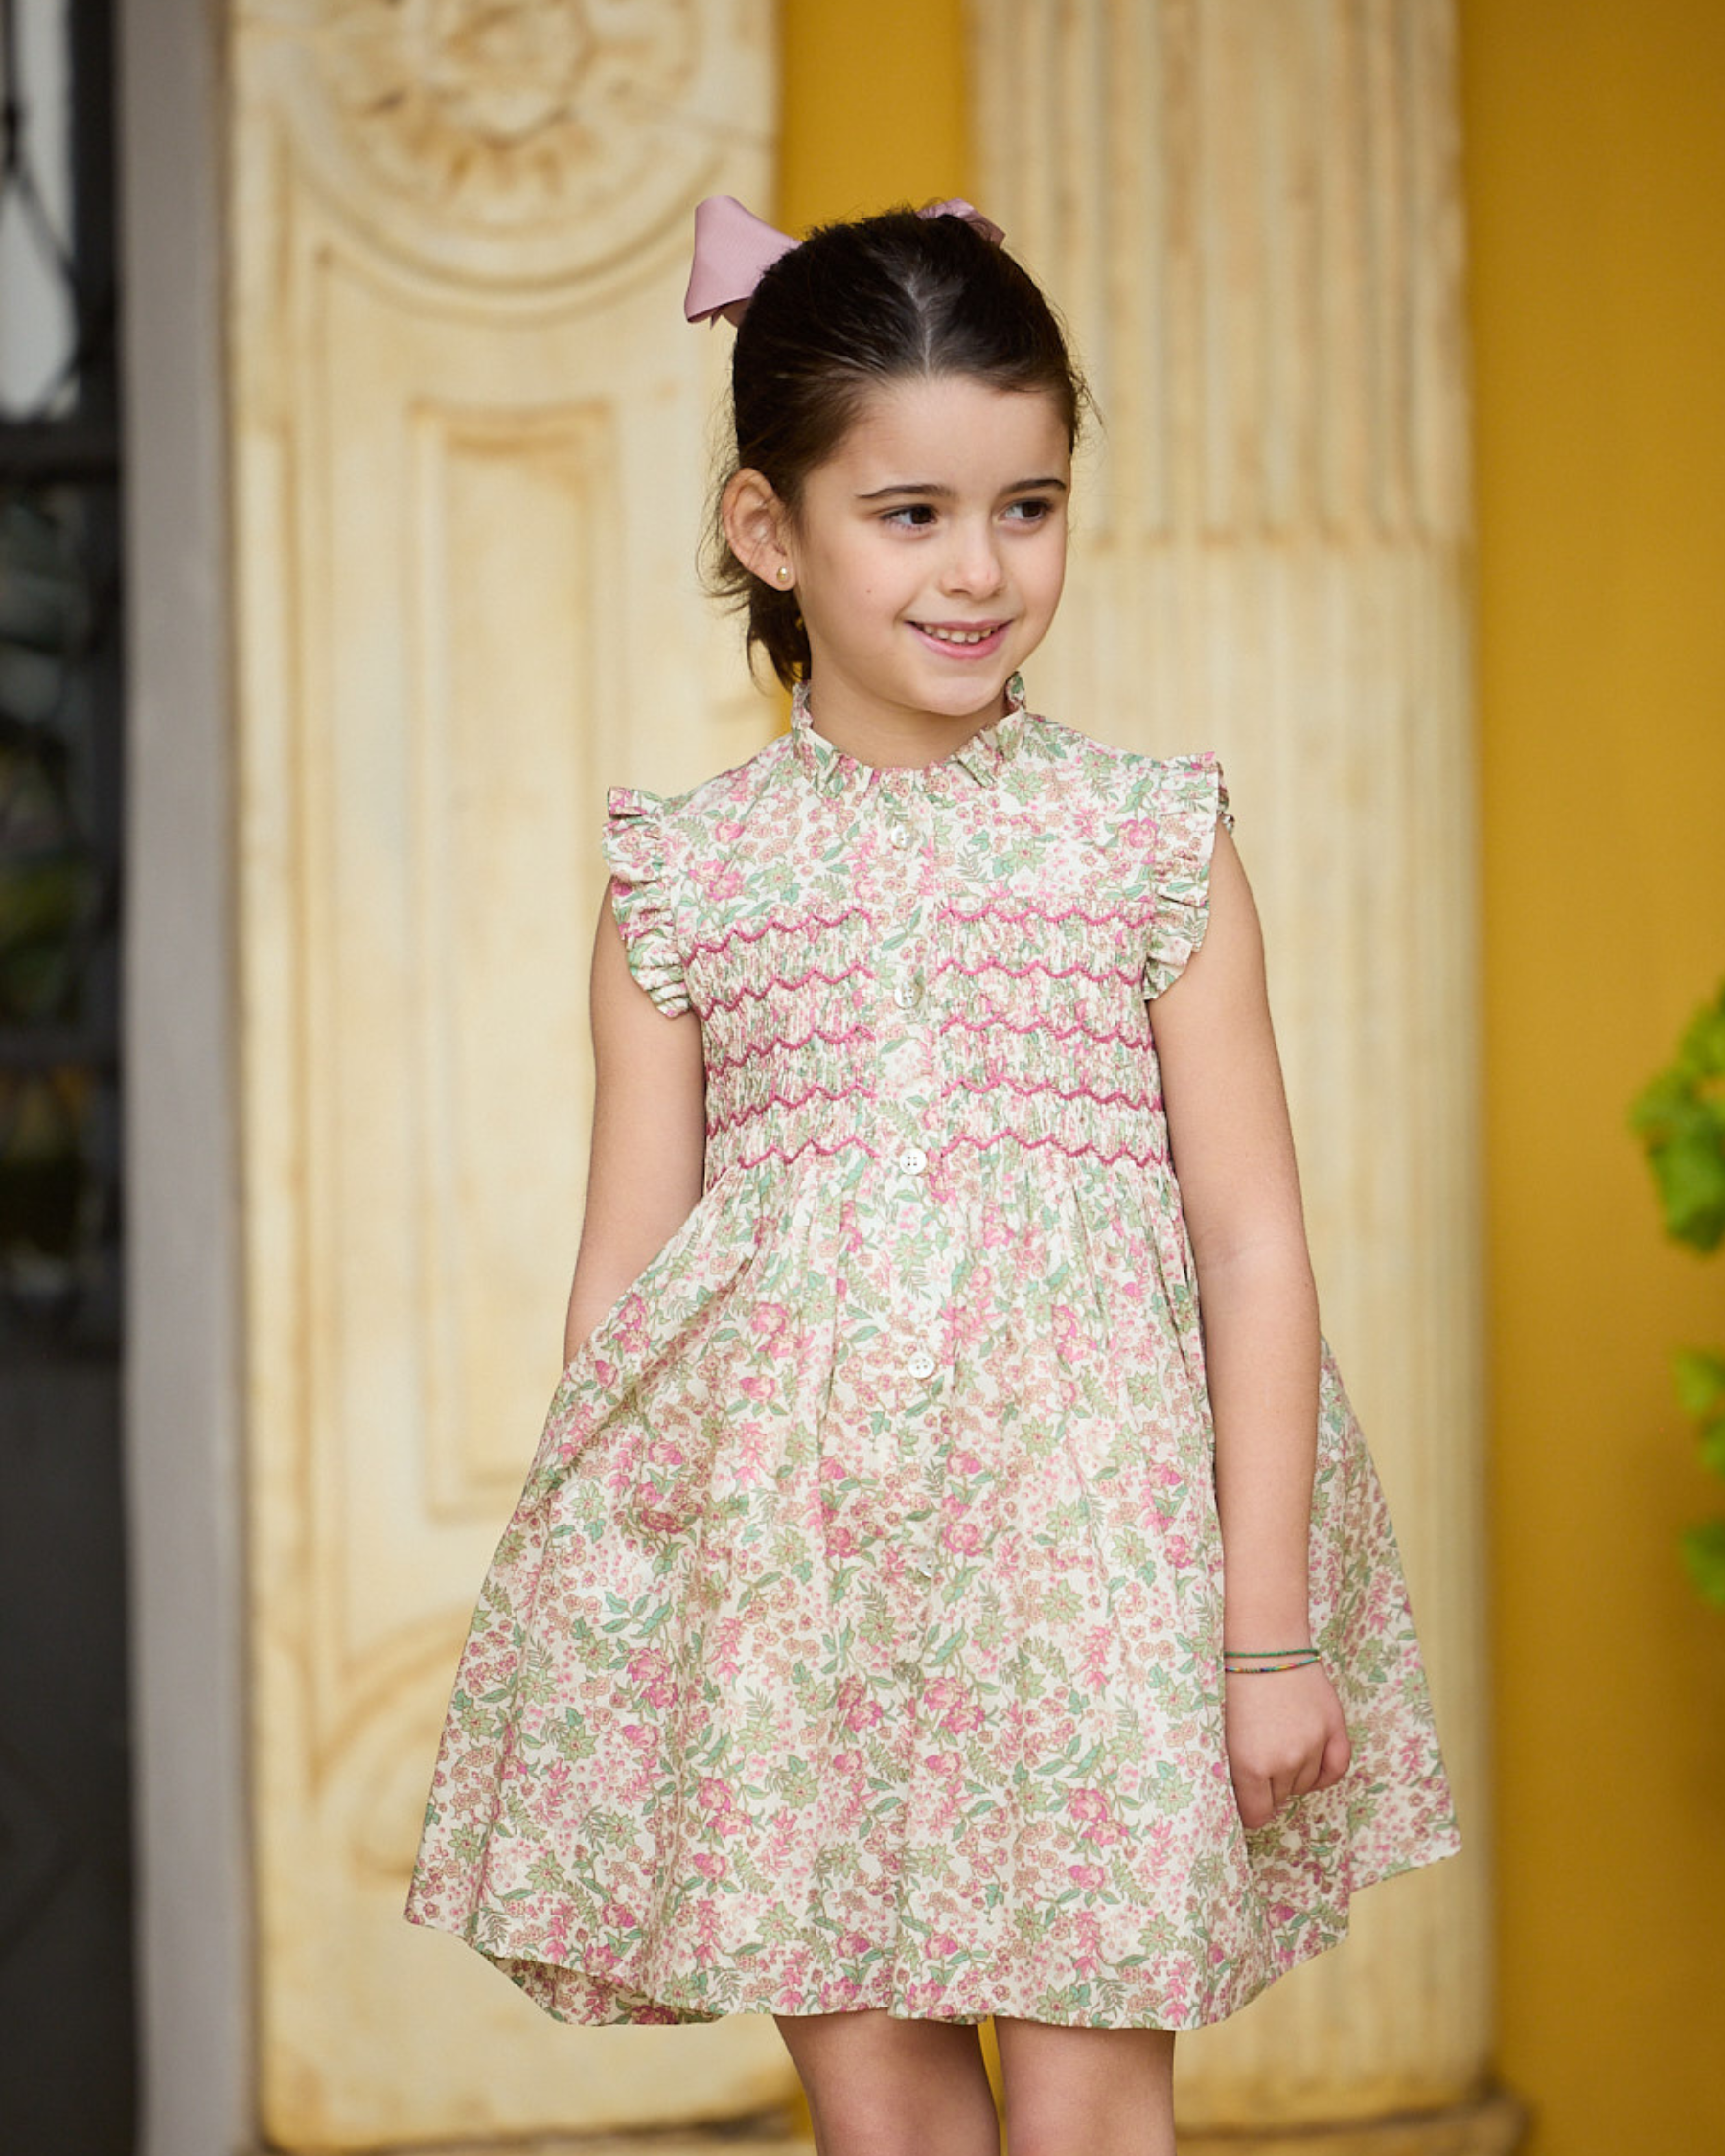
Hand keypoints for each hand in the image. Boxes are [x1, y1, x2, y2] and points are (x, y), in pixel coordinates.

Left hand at [1224, 1661, 1351, 1830]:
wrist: (1261, 1640)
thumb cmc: (1231, 1682)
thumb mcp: (1220, 1731)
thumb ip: (1233, 1770)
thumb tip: (1242, 1801)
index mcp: (1250, 1765)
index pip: (1257, 1815)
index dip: (1250, 1809)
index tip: (1245, 1798)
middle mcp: (1285, 1761)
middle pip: (1281, 1798)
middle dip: (1268, 1786)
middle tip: (1258, 1758)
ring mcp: (1313, 1744)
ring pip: (1307, 1784)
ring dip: (1294, 1775)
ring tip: (1277, 1745)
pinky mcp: (1333, 1726)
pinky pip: (1337, 1769)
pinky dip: (1324, 1772)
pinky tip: (1311, 1764)